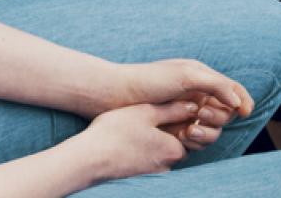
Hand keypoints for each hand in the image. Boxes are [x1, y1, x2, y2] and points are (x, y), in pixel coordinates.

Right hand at [68, 101, 197, 183]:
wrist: (86, 160)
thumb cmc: (115, 133)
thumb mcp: (147, 112)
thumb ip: (173, 110)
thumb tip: (193, 106)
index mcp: (174, 150)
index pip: (192, 134)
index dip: (183, 119)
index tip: (169, 108)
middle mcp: (166, 166)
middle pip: (177, 143)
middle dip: (169, 129)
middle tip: (152, 115)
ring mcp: (151, 172)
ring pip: (160, 150)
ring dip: (154, 138)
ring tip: (138, 124)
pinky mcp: (137, 175)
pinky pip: (147, 158)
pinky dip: (142, 147)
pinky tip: (129, 137)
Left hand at [86, 61, 250, 156]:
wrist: (117, 95)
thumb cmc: (151, 80)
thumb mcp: (187, 76)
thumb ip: (217, 85)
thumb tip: (237, 102)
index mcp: (202, 77)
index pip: (232, 89)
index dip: (243, 100)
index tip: (245, 112)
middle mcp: (197, 95)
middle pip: (225, 111)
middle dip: (218, 115)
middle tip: (199, 115)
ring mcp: (187, 113)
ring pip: (212, 128)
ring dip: (206, 131)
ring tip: (189, 129)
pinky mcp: (177, 129)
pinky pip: (198, 140)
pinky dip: (196, 140)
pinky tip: (183, 136)